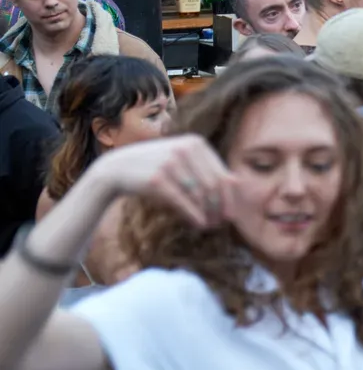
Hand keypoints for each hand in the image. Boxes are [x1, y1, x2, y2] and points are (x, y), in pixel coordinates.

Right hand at [92, 135, 234, 228]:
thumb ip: (208, 169)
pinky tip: (198, 225)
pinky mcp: (157, 179)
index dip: (231, 199)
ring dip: (208, 214)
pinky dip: (194, 215)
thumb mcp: (184, 159)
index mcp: (197, 143)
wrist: (118, 168)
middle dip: (220, 209)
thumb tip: (238, 184)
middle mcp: (185, 149)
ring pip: (201, 195)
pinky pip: (184, 202)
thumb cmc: (159, 167)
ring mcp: (171, 163)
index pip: (224, 176)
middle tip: (220, 224)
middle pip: (215, 187)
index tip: (231, 216)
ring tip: (209, 226)